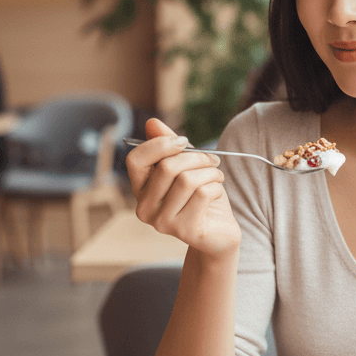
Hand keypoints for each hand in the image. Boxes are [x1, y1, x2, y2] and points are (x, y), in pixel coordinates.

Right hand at [125, 117, 240, 257]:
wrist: (220, 232)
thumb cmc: (201, 197)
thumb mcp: (186, 167)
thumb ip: (168, 145)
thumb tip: (152, 122)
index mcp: (140, 190)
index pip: (135, 160)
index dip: (160, 144)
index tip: (184, 142)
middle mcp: (145, 209)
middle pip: (167, 167)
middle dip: (196, 158)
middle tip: (212, 160)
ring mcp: (162, 222)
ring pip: (187, 180)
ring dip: (210, 172)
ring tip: (217, 177)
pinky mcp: (184, 231)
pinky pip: (202, 194)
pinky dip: (216, 187)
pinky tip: (217, 193)